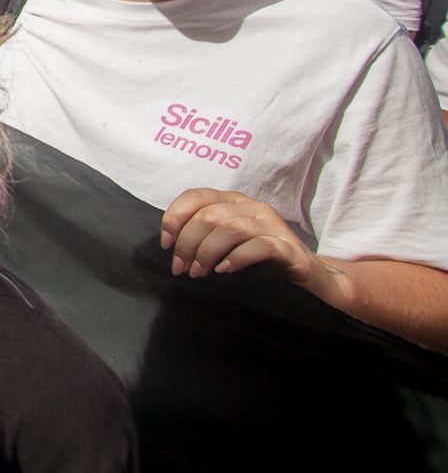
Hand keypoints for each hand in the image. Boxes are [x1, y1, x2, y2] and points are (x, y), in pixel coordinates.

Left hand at [160, 188, 344, 305]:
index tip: (166, 244)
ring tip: (199, 273)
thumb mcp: (226, 244)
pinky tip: (225, 270)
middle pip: (209, 215)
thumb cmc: (259, 260)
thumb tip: (171, 244)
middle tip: (182, 269)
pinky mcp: (288, 247)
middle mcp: (252, 207)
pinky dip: (237, 258)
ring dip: (207, 253)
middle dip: (188, 244)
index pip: (196, 195)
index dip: (175, 217)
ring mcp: (272, 225)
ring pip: (231, 228)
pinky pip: (259, 245)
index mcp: (233, 201)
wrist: (306, 277)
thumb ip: (203, 236)